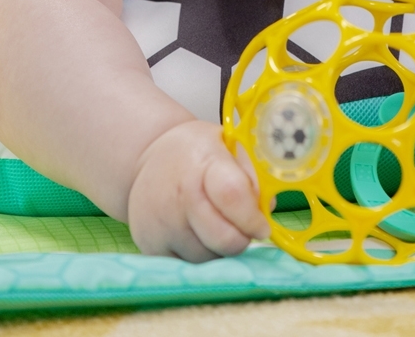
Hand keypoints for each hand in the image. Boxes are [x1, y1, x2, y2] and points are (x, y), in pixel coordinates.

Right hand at [127, 119, 270, 260]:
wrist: (148, 162)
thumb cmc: (196, 154)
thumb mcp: (228, 146)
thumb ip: (253, 174)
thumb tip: (266, 210)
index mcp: (203, 164)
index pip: (233, 196)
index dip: (253, 217)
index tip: (262, 225)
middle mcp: (178, 196)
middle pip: (225, 239)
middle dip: (242, 238)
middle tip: (243, 228)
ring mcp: (162, 225)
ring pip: (209, 258)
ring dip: (220, 250)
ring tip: (215, 224)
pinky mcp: (151, 247)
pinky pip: (189, 268)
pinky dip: (200, 257)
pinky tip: (196, 235)